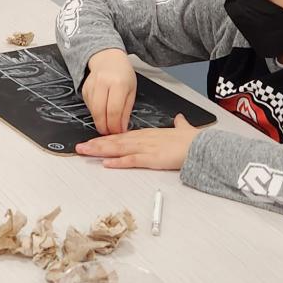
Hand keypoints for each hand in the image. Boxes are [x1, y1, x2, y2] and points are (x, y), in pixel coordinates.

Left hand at [75, 115, 200, 169]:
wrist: (202, 146)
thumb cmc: (193, 140)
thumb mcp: (183, 129)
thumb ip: (179, 124)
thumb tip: (179, 119)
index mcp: (149, 134)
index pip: (123, 135)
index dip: (107, 138)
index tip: (94, 140)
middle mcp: (144, 139)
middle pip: (115, 141)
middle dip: (96, 144)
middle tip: (80, 146)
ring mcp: (147, 148)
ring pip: (119, 149)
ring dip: (101, 151)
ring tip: (85, 152)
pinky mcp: (152, 159)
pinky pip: (132, 160)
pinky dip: (118, 162)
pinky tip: (106, 163)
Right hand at [81, 49, 136, 134]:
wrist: (108, 59)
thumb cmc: (122, 75)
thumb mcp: (131, 91)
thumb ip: (126, 110)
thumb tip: (121, 129)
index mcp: (118, 83)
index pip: (114, 110)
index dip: (115, 125)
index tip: (118, 132)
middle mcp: (103, 83)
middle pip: (100, 112)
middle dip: (104, 127)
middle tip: (110, 133)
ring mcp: (91, 85)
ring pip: (93, 111)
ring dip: (99, 122)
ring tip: (107, 126)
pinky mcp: (84, 89)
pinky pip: (89, 106)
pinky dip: (95, 114)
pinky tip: (101, 114)